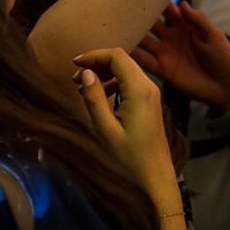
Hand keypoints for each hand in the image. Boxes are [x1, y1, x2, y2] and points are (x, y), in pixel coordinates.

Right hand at [73, 47, 176, 206]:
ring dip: (104, 72)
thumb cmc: (130, 157)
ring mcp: (151, 93)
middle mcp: (148, 86)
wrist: (155, 174)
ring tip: (83, 87)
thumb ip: (94, 99)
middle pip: (121, 59)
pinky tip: (100, 96)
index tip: (74, 64)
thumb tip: (85, 74)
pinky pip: (130, 81)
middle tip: (75, 78)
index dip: (93, 55)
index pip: (116, 56)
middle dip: (97, 63)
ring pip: (125, 69)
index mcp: (139, 90)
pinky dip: (113, 82)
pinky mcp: (150, 101)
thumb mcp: (106, 129)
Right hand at [132, 2, 229, 110]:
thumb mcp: (214, 35)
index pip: (167, 10)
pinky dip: (133, 56)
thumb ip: (198, 20)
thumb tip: (182, 3)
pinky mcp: (161, 69)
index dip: (157, 1)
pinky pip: (144, 61)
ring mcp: (164, 53)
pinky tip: (122, 50)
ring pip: (144, 40)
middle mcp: (169, 36)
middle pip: (151, 23)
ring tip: (117, 26)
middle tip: (123, 7)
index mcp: (183, 25)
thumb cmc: (222, 57)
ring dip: (133, 34)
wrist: (224, 86)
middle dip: (138, 15)